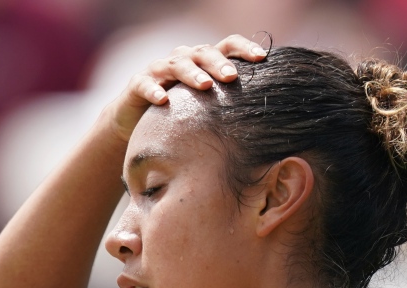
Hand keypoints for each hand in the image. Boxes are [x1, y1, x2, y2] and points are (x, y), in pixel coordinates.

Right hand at [103, 35, 267, 142]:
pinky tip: (163, 101)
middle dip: (218, 63)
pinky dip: (154, 90)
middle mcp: (183, 59)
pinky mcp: (138, 84)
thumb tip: (269, 116)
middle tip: (232, 77)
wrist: (137, 122)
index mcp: (203, 61)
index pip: (227, 46)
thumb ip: (229, 102)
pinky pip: (145, 83)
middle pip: (203, 52)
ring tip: (205, 86)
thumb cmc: (179, 114)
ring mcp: (159, 70)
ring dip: (192, 73)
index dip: (244, 48)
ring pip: (177, 63)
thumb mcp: (205, 106)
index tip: (262, 59)